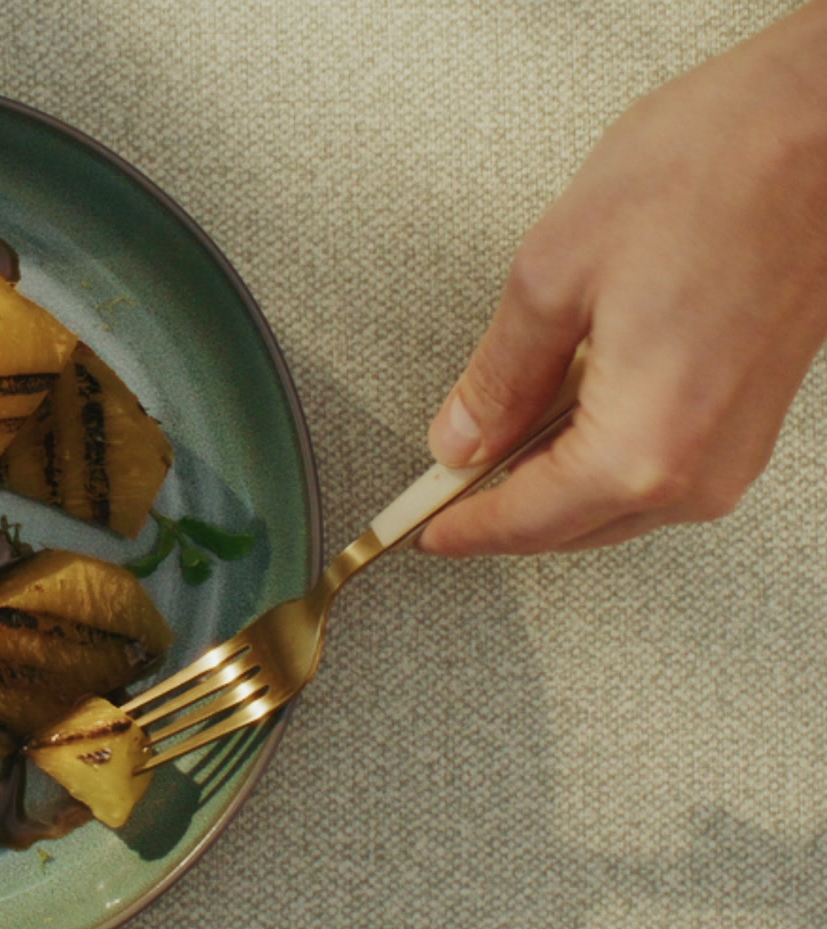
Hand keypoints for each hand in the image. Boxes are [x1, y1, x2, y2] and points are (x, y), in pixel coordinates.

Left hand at [418, 1, 826, 555]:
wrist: (817, 125)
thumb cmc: (714, 173)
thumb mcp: (552, 276)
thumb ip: (498, 378)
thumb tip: (460, 436)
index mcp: (644, 444)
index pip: (526, 523)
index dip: (459, 528)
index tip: (417, 528)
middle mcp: (702, 464)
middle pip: (573, 528)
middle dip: (502, 511)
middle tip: (437, 487)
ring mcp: (739, 445)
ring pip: (618, 506)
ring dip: (553, 481)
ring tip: (495, 436)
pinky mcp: (755, 414)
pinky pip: (661, 466)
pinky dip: (603, 454)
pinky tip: (567, 409)